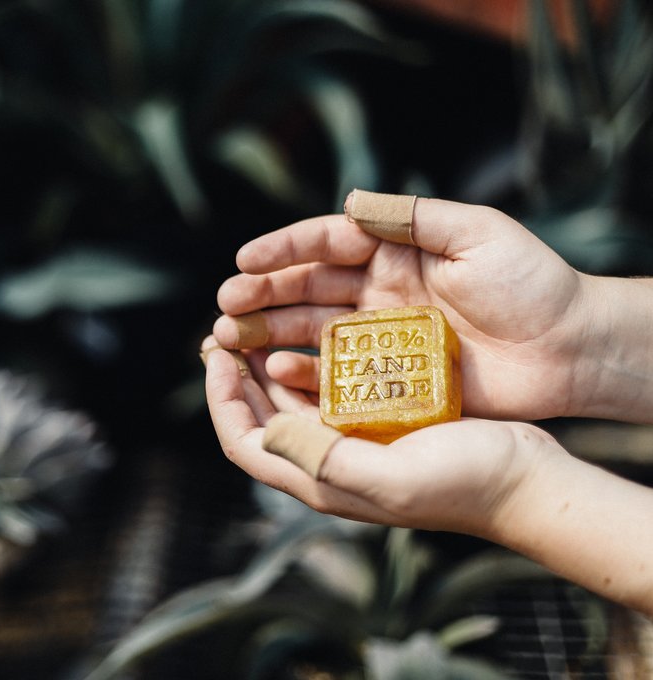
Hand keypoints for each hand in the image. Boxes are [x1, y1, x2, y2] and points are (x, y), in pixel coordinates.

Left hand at [201, 338, 543, 535]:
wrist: (525, 481)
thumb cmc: (465, 484)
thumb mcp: (390, 477)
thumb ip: (324, 459)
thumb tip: (268, 428)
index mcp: (319, 479)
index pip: (243, 440)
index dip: (220, 399)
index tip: (214, 354)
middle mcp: (326, 462)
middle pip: (259, 416)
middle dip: (234, 375)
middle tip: (223, 329)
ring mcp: (351, 441)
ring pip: (288, 398)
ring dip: (264, 363)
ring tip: (254, 324)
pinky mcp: (378, 422)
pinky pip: (327, 388)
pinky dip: (308, 362)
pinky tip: (310, 333)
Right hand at [212, 196, 588, 419]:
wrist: (571, 349)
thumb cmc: (531, 283)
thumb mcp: (476, 233)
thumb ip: (411, 217)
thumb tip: (346, 203)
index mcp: (394, 252)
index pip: (326, 245)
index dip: (282, 250)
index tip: (243, 262)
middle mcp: (379, 292)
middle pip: (306, 289)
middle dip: (261, 296)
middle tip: (224, 307)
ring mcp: (381, 337)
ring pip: (311, 331)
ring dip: (268, 334)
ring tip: (228, 339)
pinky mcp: (391, 378)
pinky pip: (337, 374)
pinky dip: (304, 373)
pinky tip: (274, 371)